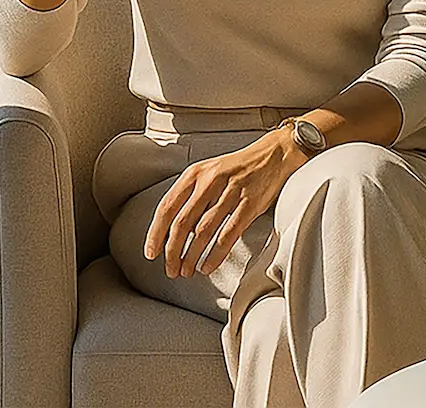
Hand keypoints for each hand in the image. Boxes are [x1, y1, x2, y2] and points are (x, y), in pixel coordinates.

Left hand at [145, 125, 305, 278]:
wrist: (273, 155)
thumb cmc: (238, 167)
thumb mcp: (208, 172)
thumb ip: (191, 195)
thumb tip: (173, 229)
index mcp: (194, 173)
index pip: (167, 207)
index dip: (156, 233)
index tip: (152, 252)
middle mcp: (209, 181)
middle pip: (182, 223)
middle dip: (172, 251)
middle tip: (170, 269)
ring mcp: (230, 193)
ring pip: (203, 232)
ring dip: (192, 256)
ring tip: (187, 271)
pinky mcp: (249, 205)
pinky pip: (227, 235)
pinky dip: (215, 255)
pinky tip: (208, 266)